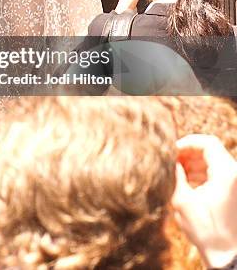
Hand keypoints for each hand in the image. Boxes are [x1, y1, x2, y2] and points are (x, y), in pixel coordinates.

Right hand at [172, 134, 236, 268]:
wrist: (226, 254)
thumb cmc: (206, 230)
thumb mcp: (182, 200)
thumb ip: (174, 175)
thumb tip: (167, 160)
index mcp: (226, 173)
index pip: (207, 142)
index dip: (187, 142)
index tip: (172, 151)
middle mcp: (234, 174)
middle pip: (210, 150)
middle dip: (188, 153)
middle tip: (171, 162)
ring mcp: (235, 182)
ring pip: (212, 160)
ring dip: (193, 163)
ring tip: (177, 173)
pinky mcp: (232, 190)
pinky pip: (216, 172)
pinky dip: (201, 172)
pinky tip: (187, 182)